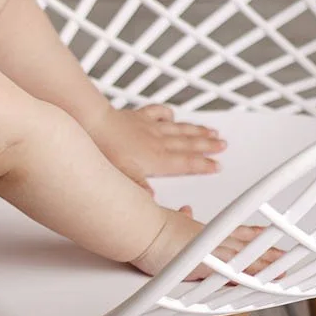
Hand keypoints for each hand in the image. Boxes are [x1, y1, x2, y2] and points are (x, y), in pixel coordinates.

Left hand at [93, 103, 226, 193]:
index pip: (186, 163)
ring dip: (197, 130)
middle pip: (189, 144)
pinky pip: (158, 113)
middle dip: (208, 145)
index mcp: (157, 159)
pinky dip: (168, 114)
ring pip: (179, 129)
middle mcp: (158, 142)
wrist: (92, 123)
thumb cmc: (106, 150)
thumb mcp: (124, 177)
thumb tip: (152, 202)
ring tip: (211, 130)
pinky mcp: (138, 117)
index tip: (217, 165)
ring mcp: (149, 127)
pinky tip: (173, 115)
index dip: (203, 165)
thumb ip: (141, 189)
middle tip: (223, 145)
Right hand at [128, 204, 289, 285]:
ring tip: (284, 267)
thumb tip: (186, 211)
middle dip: (266, 249)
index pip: (233, 231)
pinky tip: (265, 281)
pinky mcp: (207, 265)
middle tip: (286, 254)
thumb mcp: (169, 220)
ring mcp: (210, 252)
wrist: (140, 228)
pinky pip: (236, 271)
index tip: (267, 234)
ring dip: (266, 262)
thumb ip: (180, 218)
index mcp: (202, 231)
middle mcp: (210, 240)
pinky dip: (251, 275)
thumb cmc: (147, 227)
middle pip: (246, 244)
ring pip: (245, 257)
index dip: (251, 234)